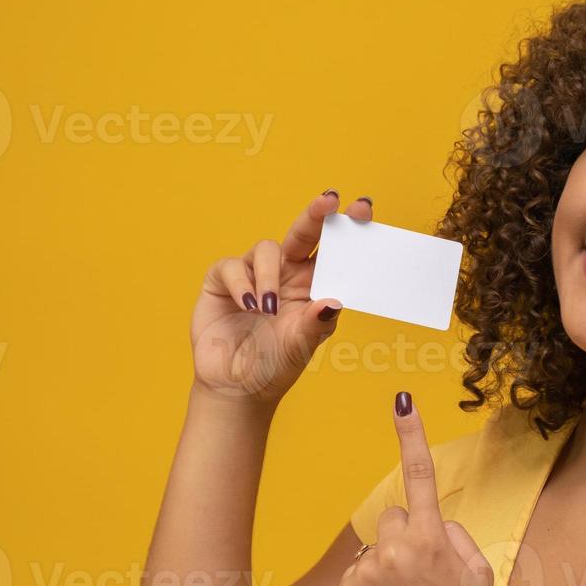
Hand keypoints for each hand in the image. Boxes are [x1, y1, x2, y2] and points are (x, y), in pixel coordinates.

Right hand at [188, 190, 373, 407]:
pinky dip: (242, 285)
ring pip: (267, 249)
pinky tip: (247, 306)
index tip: (362, 208)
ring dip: (269, 276)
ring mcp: (254, 274)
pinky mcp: (224, 280)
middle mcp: (286, 273)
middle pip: (303, 234)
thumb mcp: (301, 345)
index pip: (333, 250)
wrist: (237, 386)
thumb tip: (333, 302)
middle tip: (329, 200)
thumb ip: (316, 324)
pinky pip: (233, 266)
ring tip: (266, 309)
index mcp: (312, 285)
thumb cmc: (275, 364)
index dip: (346, 228)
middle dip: (316, 215)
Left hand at [335, 392, 496, 585]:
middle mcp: (396, 549)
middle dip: (405, 538)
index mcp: (433, 539)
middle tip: (421, 580)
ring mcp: (366, 573)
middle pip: (393, 518)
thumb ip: (455, 537)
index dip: (412, 434)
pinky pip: (356, 577)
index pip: (421, 474)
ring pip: (374, 550)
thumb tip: (431, 521)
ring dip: (386, 568)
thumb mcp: (480, 576)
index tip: (401, 399)